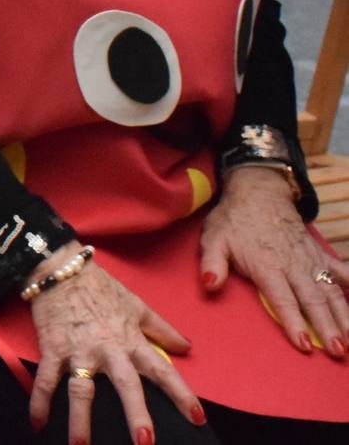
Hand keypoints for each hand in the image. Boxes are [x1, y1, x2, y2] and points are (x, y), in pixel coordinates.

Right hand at [27, 244, 200, 443]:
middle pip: (126, 386)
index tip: (197, 417)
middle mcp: (108, 349)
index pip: (161, 370)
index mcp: (131, 340)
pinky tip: (38, 424)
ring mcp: (78, 350)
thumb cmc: (100, 287)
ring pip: (81, 389)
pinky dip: (39, 402)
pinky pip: (45, 380)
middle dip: (136, 414)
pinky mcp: (52, 349)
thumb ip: (161, 329)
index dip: (180, 394)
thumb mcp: (136, 305)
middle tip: (145, 443)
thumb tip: (186, 347)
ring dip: (80, 419)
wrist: (59, 268)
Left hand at [200, 165, 348, 357]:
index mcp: (267, 265)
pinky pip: (342, 272)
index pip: (282, 299)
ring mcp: (310, 260)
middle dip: (327, 327)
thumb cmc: (233, 220)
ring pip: (331, 292)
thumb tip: (209, 285)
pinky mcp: (321, 255)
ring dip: (344, 316)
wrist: (258, 193)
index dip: (293, 322)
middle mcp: (293, 265)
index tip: (304, 345)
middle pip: (313, 300)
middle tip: (338, 352)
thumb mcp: (214, 238)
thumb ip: (211, 263)